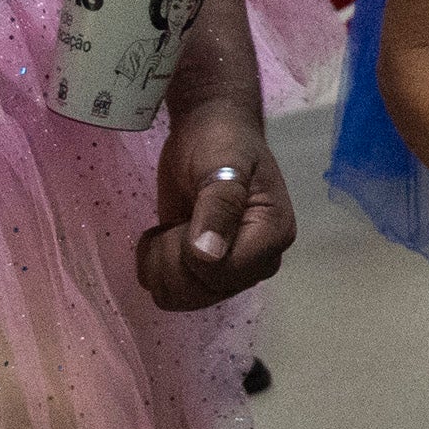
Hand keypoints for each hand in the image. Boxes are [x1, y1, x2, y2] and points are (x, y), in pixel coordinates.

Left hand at [139, 96, 295, 308]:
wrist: (209, 130)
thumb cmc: (221, 141)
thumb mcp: (223, 163)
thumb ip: (219, 205)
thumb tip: (207, 255)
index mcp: (273, 234)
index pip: (226, 273)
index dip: (192, 255)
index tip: (183, 221)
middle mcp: (257, 261)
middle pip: (203, 292)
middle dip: (173, 258)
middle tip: (175, 221)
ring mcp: (231, 270)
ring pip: (183, 299)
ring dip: (161, 265)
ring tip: (167, 229)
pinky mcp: (204, 272)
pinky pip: (171, 294)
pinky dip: (155, 269)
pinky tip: (164, 238)